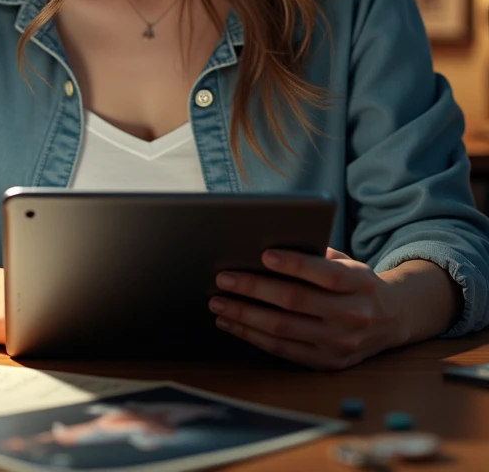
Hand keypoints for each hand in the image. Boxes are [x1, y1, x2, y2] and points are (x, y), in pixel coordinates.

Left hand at [209, 247, 402, 370]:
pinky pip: (282, 350)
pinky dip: (252, 336)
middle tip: (223, 278)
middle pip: (295, 301)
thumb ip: (316, 253)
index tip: (263, 255)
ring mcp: (339, 344)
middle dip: (254, 289)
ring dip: (245, 315)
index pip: (326, 274)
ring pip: (283, 329)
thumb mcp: (348, 261)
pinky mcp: (326, 363)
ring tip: (218, 302)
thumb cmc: (356, 282)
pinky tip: (232, 322)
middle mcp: (352, 316)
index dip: (294, 264)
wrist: (391, 319)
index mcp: (360, 283)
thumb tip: (268, 245)